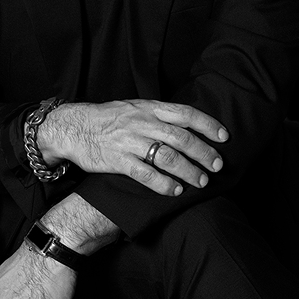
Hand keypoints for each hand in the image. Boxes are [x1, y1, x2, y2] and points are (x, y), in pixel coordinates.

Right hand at [37, 99, 228, 196]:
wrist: (74, 126)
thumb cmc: (109, 118)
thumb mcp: (135, 107)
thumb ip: (159, 115)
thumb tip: (189, 125)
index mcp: (149, 108)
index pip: (185, 113)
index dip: (207, 125)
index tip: (224, 136)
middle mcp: (142, 123)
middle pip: (181, 138)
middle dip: (203, 153)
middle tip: (217, 166)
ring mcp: (130, 142)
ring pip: (167, 157)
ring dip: (188, 171)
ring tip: (201, 182)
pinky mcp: (117, 160)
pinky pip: (145, 174)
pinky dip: (163, 183)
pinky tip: (175, 191)